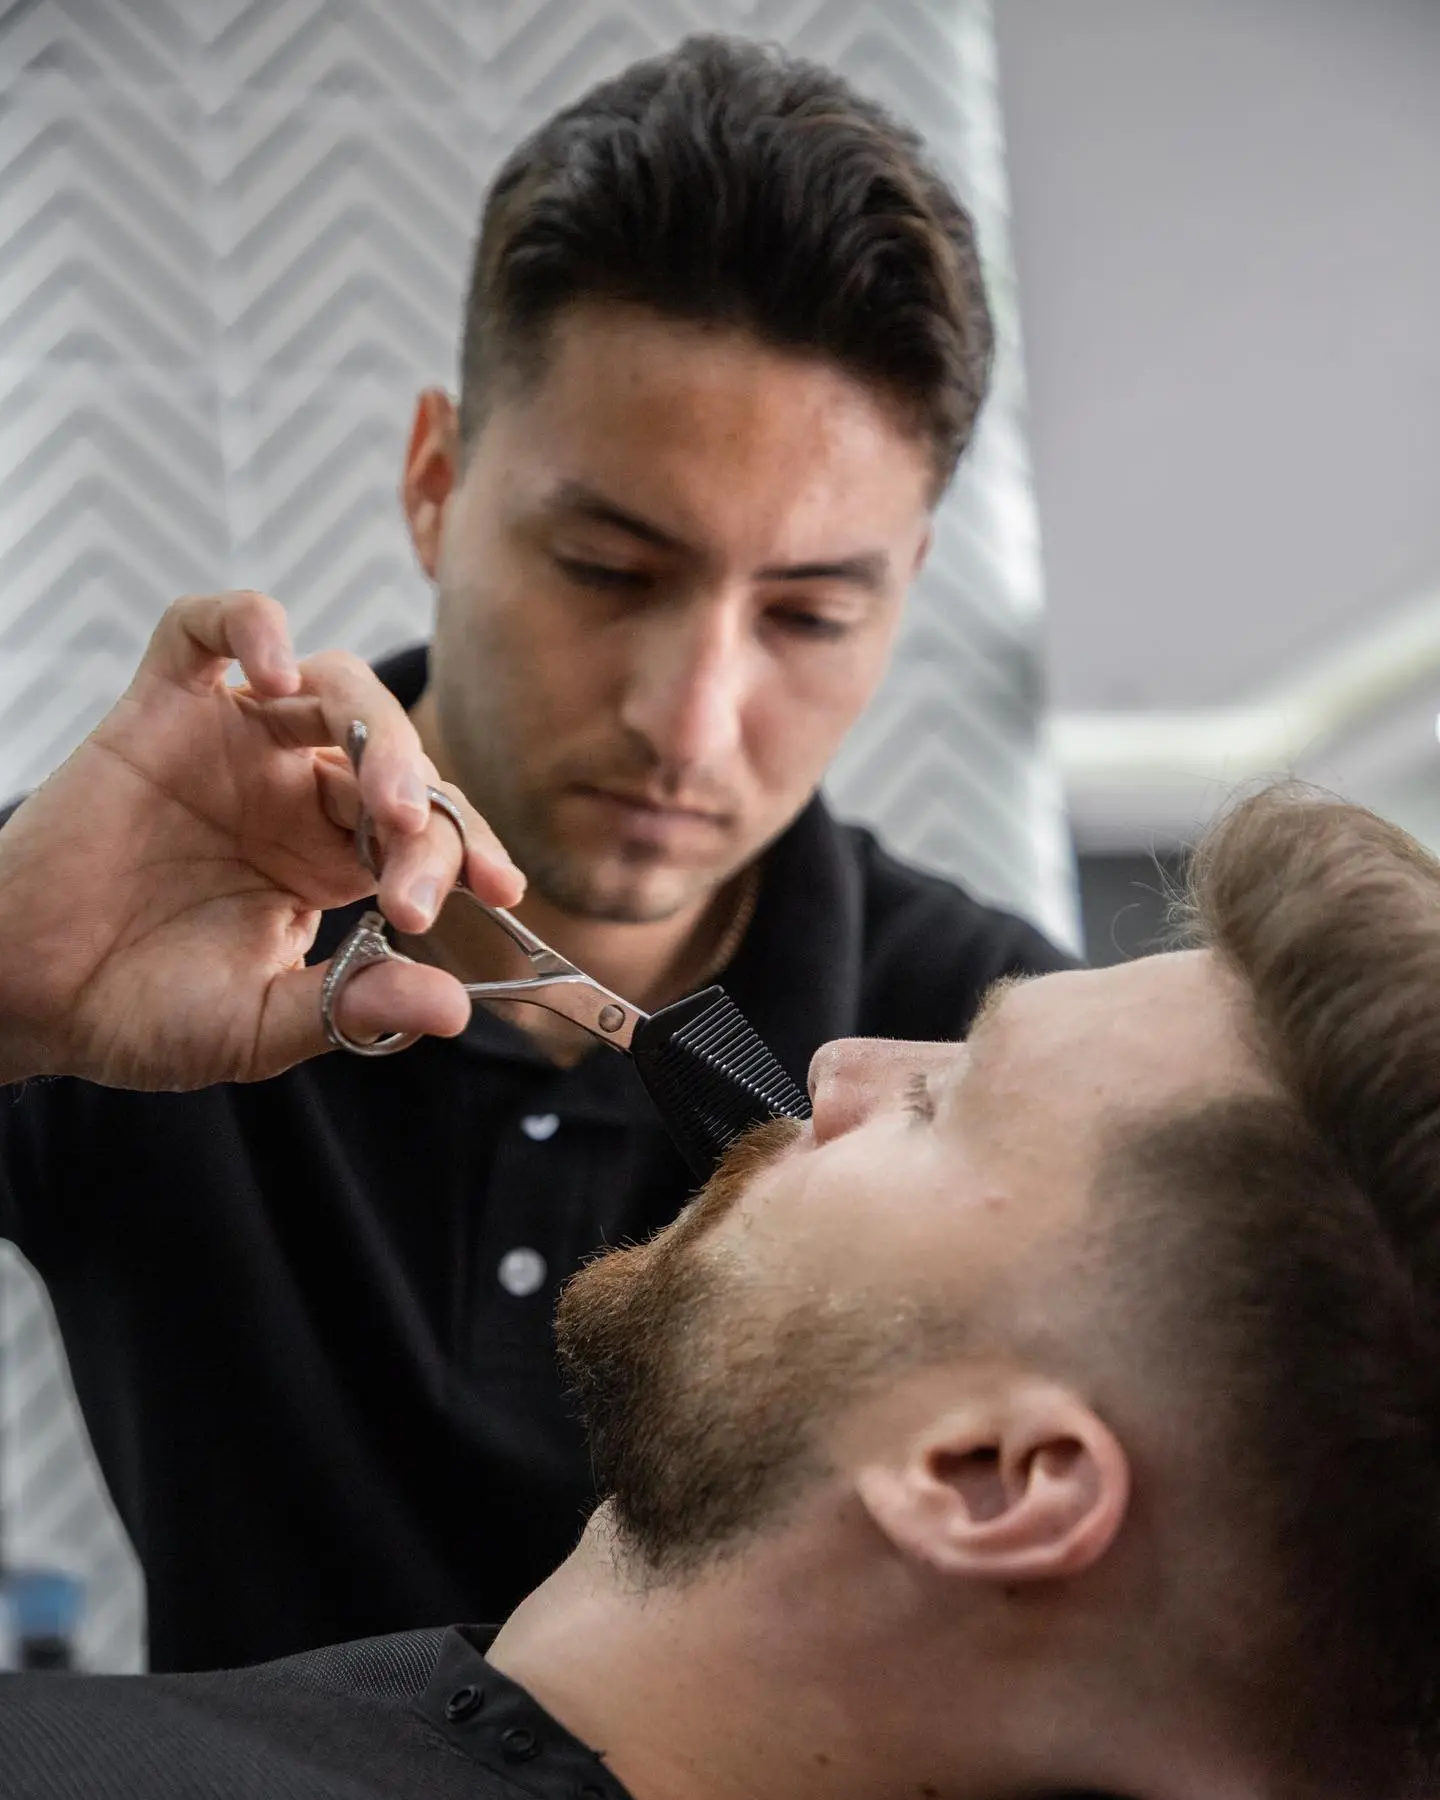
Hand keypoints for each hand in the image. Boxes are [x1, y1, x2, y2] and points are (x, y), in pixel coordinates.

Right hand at [0, 592, 523, 1088]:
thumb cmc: (138, 1011)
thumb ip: (351, 1006)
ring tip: (384, 800)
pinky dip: (251, 624)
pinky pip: (208, 629)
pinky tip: (277, 670)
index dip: (468, 849)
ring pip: (333, 687)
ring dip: (375, 730)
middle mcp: (295, 791)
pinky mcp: (159, 708)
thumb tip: (456, 1008)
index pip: (425, 828)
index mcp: (333, 859)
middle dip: (424, 809)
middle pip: (392, 757)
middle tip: (418, 877)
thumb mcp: (259, 1025)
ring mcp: (232, 743)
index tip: (500, 892)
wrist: (23, 998)